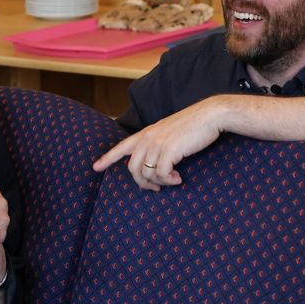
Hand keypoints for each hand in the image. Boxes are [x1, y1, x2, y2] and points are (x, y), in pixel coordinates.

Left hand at [93, 98, 222, 190]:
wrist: (209, 116)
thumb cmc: (192, 125)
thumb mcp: (169, 132)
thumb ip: (158, 143)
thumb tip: (155, 163)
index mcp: (146, 133)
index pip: (121, 147)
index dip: (107, 158)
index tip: (95, 167)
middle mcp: (147, 138)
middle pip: (132, 168)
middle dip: (142, 183)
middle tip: (156, 188)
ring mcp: (157, 144)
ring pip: (147, 174)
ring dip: (160, 182)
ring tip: (173, 179)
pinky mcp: (169, 150)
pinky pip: (161, 174)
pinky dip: (169, 180)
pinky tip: (178, 178)